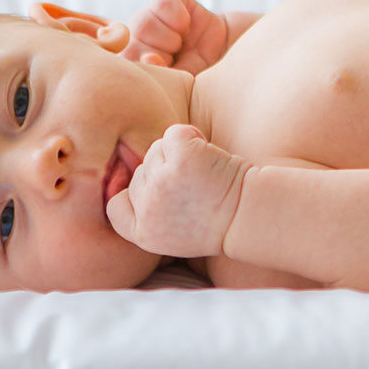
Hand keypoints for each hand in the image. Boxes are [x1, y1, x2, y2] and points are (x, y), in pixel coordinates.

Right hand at [105, 125, 250, 257]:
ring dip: (180, 154)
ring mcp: (161, 182)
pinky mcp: (180, 159)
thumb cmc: (219, 222)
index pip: (116, 205)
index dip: (136, 194)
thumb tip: (132, 183)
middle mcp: (147, 210)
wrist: (252, 216)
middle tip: (197, 187)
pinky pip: (175, 134)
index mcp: (142, 233)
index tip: (161, 193)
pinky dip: (192, 136)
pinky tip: (209, 154)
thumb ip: (149, 217)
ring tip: (205, 174)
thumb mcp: (173, 235)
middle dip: (165, 171)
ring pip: (156, 150)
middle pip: (140, 171)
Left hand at [124, 0, 230, 73]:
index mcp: (134, 60)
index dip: (140, 64)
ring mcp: (150, 17)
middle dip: (158, 54)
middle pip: (131, 43)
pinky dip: (177, 17)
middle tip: (175, 57)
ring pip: (142, 23)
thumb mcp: (184, 80)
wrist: (227, 51)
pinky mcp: (167, 2)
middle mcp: (136, 38)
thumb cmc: (202, 69)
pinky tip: (186, 25)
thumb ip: (165, 73)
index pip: (123, 62)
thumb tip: (147, 59)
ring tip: (180, 44)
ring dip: (167, 38)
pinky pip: (162, 4)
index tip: (163, 66)